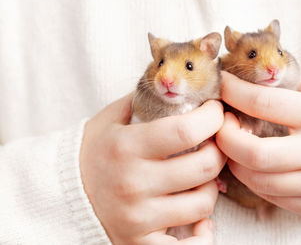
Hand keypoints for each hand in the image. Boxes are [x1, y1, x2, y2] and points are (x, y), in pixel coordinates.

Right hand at [80, 94, 225, 244]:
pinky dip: (203, 234)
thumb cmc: (95, 152)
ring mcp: (137, 217)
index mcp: (126, 147)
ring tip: (200, 179)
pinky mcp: (139, 242)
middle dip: (219, 151)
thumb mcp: (112, 118)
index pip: (185, 130)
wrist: (65, 194)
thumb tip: (178, 87)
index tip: (216, 112)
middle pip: (203, 167)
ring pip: (202, 203)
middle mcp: (132, 183)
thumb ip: (144, 99)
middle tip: (215, 144)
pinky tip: (200, 222)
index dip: (212, 118)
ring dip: (210, 187)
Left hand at [216, 71, 300, 219]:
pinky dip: (255, 181)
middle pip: (253, 153)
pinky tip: (256, 167)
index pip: (264, 103)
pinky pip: (273, 198)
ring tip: (235, 146)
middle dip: (225, 138)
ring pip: (258, 181)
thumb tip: (257, 76)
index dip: (233, 93)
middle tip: (222, 126)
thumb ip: (297, 83)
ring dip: (235, 162)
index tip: (222, 85)